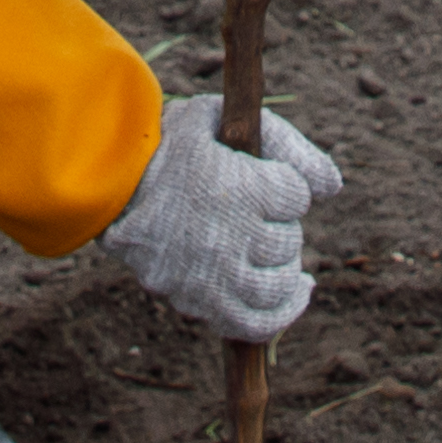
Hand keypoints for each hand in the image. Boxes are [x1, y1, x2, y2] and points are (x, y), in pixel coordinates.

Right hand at [100, 96, 345, 341]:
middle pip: (289, 239)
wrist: (108, 189)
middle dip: (277, 221)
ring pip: (279, 282)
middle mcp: (230, 238)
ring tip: (265, 247)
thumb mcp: (219, 118)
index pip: (296, 194)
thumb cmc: (168, 145)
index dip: (283, 183)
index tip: (258, 177)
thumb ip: (287, 144)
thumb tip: (333, 187)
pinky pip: (257, 324)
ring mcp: (215, 277)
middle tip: (248, 209)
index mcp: (236, 188)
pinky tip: (297, 292)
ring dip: (280, 262)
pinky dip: (283, 313)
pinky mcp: (201, 305)